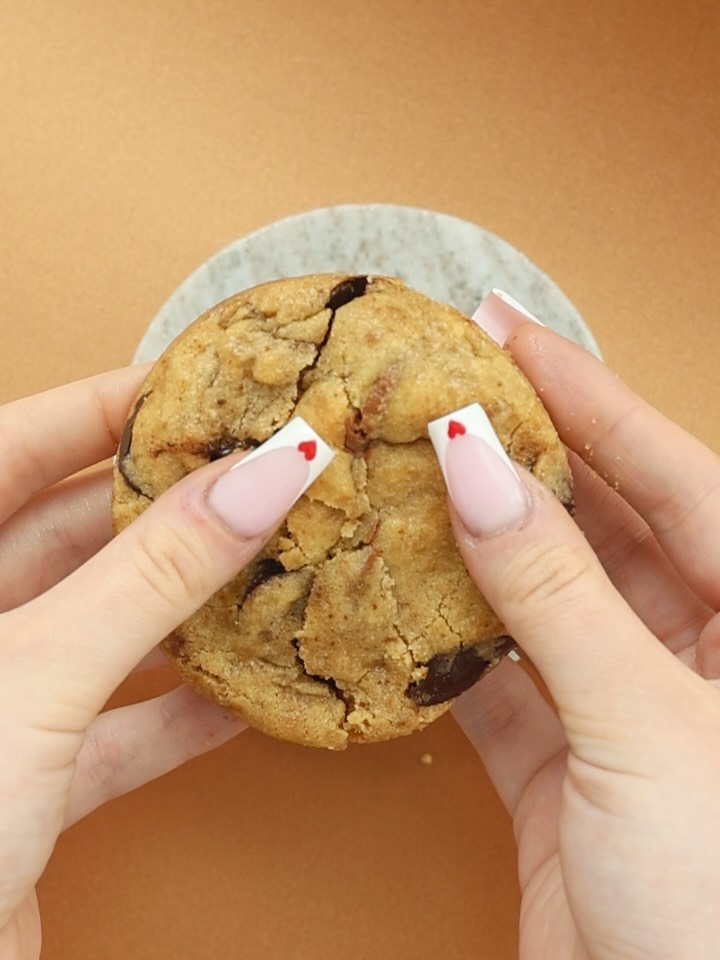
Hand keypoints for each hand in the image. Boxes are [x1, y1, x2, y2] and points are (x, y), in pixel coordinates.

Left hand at [0, 368, 326, 958]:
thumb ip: (153, 574)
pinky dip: (189, 710)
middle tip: (264, 470)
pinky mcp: (32, 783)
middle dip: (173, 505)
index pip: (16, 443)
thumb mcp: (38, 672)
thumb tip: (264, 476)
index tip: (199, 383)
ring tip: (279, 559)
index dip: (107, 405)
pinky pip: (123, 724)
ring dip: (195, 606)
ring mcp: (0, 705)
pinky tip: (258, 691)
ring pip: (109, 627)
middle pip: (75, 533)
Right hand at [449, 296, 719, 959]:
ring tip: (401, 468)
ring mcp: (627, 706)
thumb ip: (554, 591)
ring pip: (538, 595)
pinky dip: (442, 638)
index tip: (508, 332)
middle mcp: (702, 652)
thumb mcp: (648, 726)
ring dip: (468, 541)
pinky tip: (393, 588)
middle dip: (519, 453)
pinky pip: (496, 675)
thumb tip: (474, 464)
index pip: (673, 473)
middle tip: (441, 387)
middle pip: (599, 522)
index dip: (588, 394)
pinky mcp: (567, 764)